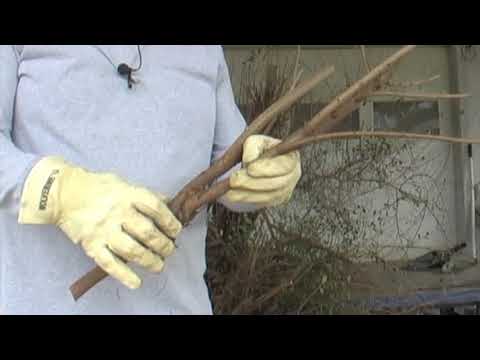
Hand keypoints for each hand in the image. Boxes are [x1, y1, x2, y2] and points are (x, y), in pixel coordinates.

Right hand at [18, 157, 181, 288]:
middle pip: (147, 233)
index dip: (170, 222)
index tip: (176, 231)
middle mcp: (118, 213)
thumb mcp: (124, 184)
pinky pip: (109, 263)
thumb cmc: (98, 187)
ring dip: (150, 261)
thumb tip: (169, 203)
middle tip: (169, 250)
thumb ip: (146, 194)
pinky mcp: (92, 245)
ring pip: (132, 250)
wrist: (63, 193)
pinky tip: (136, 282)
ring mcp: (104, 230)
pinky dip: (124, 275)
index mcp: (129, 195)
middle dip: (163, 245)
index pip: (156, 209)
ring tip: (159, 265)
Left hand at [225, 135, 301, 207]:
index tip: (250, 169)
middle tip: (234, 180)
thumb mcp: (255, 141)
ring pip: (268, 196)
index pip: (284, 166)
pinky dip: (246, 199)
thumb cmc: (259, 150)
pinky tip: (232, 195)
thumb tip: (249, 161)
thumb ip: (252, 146)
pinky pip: (262, 202)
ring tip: (229, 190)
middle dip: (253, 183)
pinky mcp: (276, 200)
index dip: (266, 169)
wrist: (258, 162)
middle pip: (276, 184)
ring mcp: (287, 190)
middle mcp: (293, 175)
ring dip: (247, 194)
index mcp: (292, 158)